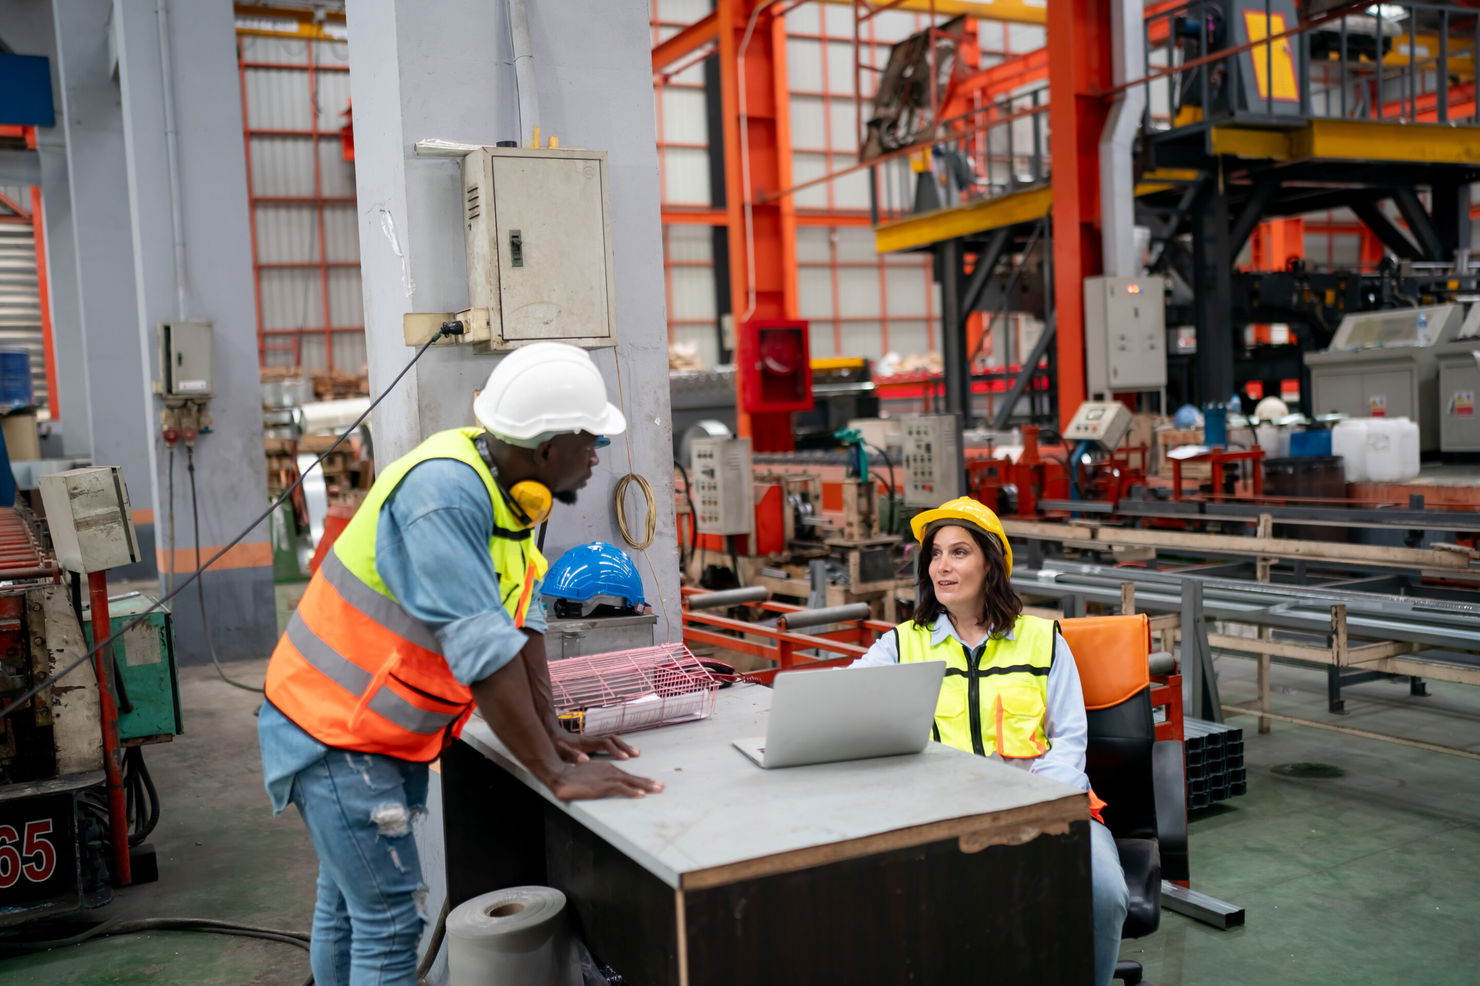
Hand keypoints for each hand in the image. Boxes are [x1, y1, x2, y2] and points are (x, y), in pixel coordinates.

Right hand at [548, 761, 663, 800]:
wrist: (560, 775)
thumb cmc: (571, 777)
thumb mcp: (589, 776)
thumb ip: (598, 780)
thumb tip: (602, 784)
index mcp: (608, 768)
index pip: (628, 776)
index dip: (640, 781)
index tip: (652, 784)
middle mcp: (610, 771)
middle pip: (633, 777)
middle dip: (648, 782)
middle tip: (661, 786)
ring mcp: (607, 777)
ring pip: (631, 782)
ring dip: (645, 786)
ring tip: (657, 789)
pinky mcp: (602, 785)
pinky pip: (621, 788)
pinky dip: (632, 791)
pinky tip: (641, 794)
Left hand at [551, 730, 640, 763]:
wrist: (551, 735)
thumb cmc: (556, 745)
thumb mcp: (561, 751)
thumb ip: (572, 755)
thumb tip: (585, 760)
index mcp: (586, 743)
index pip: (605, 743)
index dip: (615, 750)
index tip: (625, 757)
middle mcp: (592, 740)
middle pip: (613, 740)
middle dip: (625, 746)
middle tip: (636, 754)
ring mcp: (593, 741)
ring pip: (612, 740)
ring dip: (624, 746)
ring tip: (635, 753)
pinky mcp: (592, 744)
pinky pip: (609, 743)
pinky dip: (618, 747)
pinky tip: (622, 753)